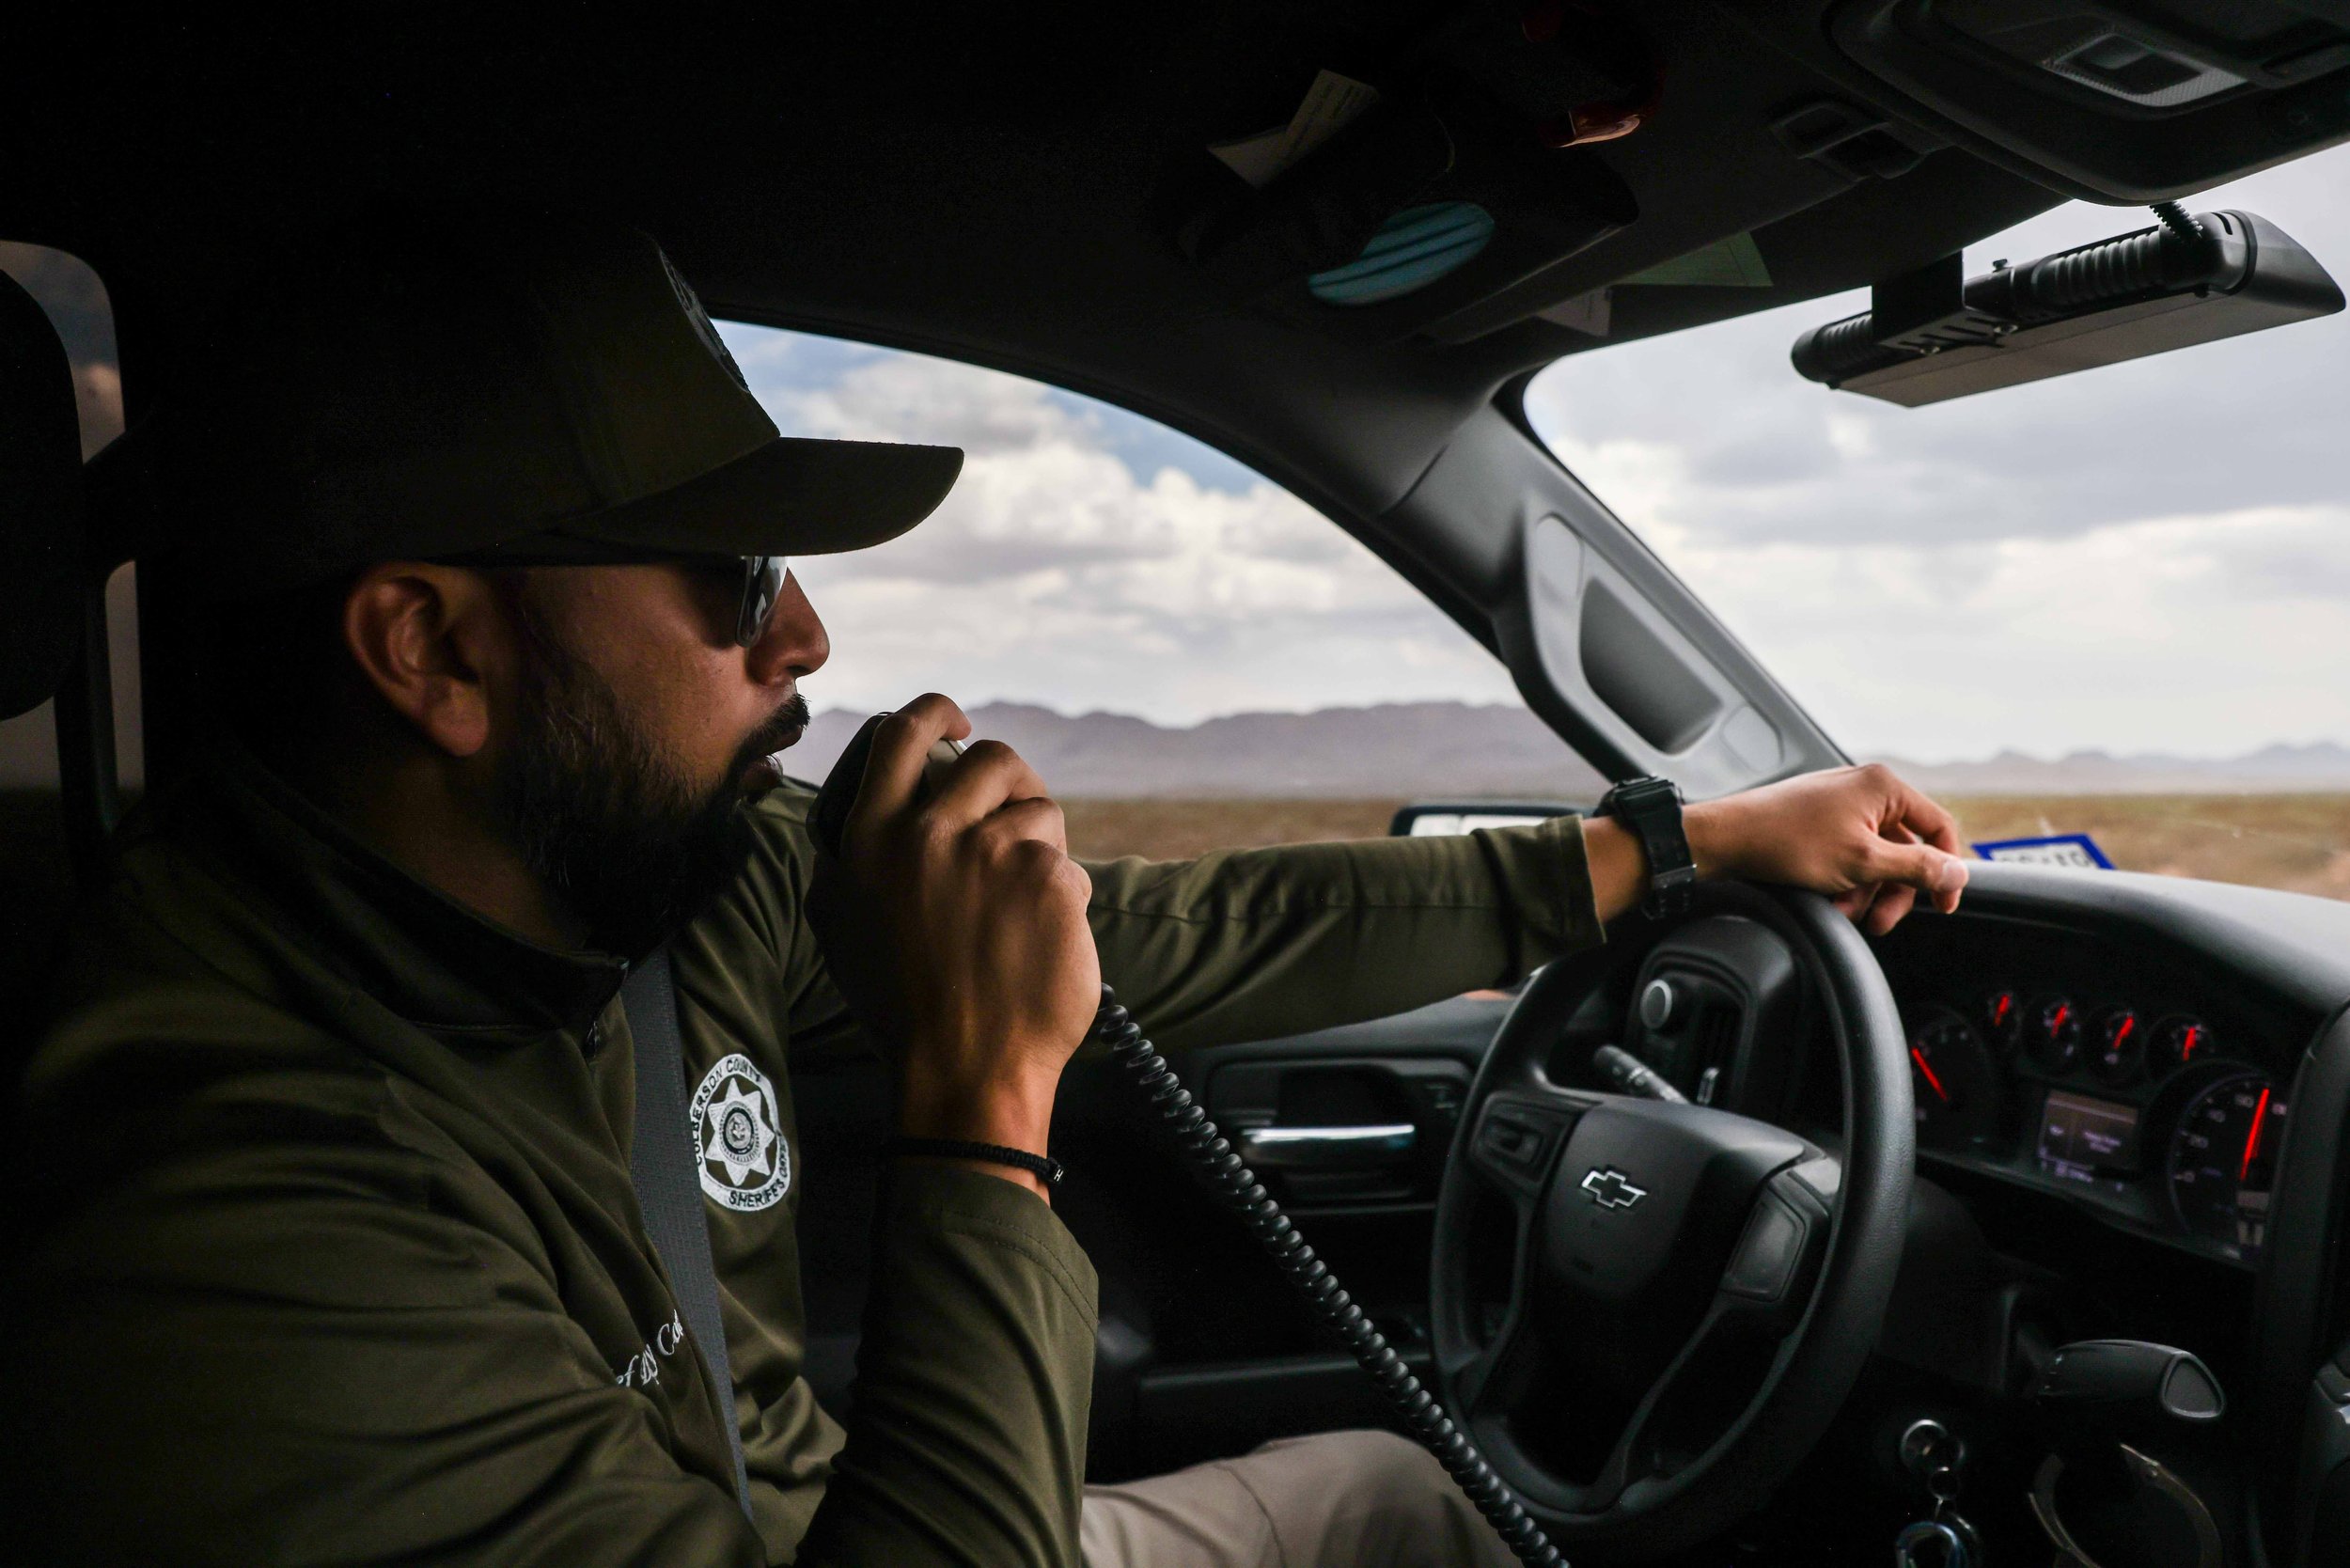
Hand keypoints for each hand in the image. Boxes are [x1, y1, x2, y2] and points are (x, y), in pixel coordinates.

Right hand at [806, 694, 1099, 1196]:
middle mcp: (928, 832)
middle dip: (1011, 783)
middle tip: (1012, 823)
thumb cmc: (902, 1010)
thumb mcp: (838, 928)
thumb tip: (855, 822)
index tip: (957, 722)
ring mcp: (992, 851)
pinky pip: (1067, 864)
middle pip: (990, 758)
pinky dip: (1062, 900)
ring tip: (1021, 903)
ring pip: (1039, 809)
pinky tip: (1040, 942)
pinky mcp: (1048, 877)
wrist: (964, 1071)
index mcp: (871, 836)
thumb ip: (845, 863)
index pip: (905, 732)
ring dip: (1040, 846)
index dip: (938, 712)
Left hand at [1587, 764, 1968, 934]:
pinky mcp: (1820, 824)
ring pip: (1875, 860)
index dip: (1946, 869)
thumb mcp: (1862, 863)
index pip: (1938, 827)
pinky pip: (1849, 858)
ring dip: (1865, 892)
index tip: (1943, 904)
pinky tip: (1829, 901)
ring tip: (1845, 913)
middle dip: (1893, 891)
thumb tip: (1958, 873)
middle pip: (1905, 850)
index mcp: (1884, 787)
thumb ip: (1916, 868)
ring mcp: (1841, 807)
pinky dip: (1844, 883)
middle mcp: (1866, 790)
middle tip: (1880, 921)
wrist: (1725, 840)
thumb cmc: (1788, 841)